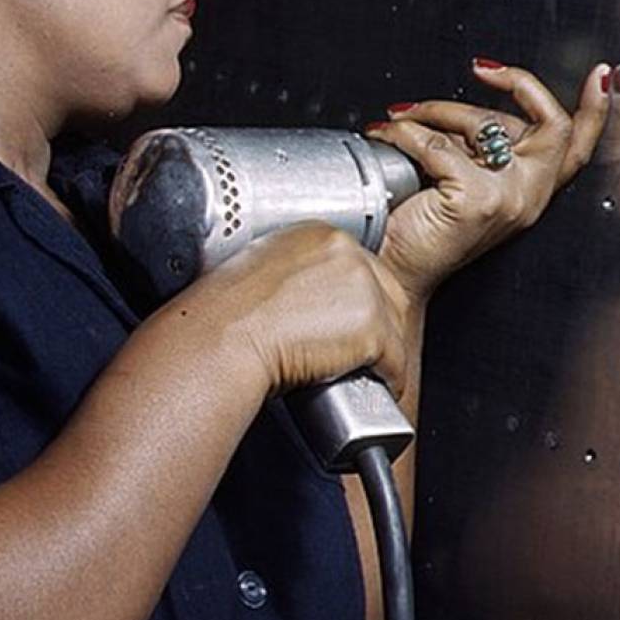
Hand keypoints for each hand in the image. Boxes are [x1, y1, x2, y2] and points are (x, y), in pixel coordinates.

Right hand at [180, 221, 410, 400]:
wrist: (223, 339)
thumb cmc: (227, 313)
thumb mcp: (259, 269)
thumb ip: (292, 272)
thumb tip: (304, 295)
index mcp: (319, 234)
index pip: (363, 267)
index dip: (358, 300)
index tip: (348, 322)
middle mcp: (348, 253)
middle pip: (388, 293)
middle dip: (377, 325)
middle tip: (354, 351)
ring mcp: (364, 288)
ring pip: (396, 326)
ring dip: (383, 352)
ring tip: (357, 371)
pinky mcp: (372, 327)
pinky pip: (396, 360)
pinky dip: (389, 379)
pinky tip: (371, 385)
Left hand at [362, 59, 609, 301]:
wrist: (392, 273)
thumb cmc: (419, 229)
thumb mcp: (462, 178)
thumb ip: (478, 147)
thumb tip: (463, 108)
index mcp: (532, 191)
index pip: (579, 146)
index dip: (597, 108)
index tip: (600, 74)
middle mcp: (529, 196)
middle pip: (550, 122)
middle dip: (514, 84)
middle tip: (479, 71)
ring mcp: (507, 199)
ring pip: (486, 122)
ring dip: (437, 107)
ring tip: (403, 116)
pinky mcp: (476, 200)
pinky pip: (437, 143)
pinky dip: (404, 133)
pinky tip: (387, 134)